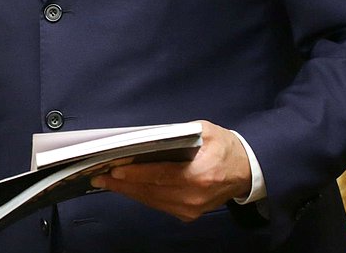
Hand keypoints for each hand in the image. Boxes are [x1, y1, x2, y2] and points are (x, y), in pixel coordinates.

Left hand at [91, 120, 251, 220]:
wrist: (247, 171)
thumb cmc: (225, 148)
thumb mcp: (206, 131)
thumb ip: (179, 133)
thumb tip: (148, 137)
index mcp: (200, 174)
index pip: (161, 175)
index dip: (136, 174)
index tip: (114, 170)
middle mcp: (194, 196)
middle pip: (151, 191)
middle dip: (123, 183)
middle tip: (99, 176)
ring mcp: (192, 208)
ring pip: (152, 200)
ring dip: (128, 191)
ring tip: (107, 181)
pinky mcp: (189, 214)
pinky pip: (159, 205)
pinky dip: (141, 195)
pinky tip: (127, 187)